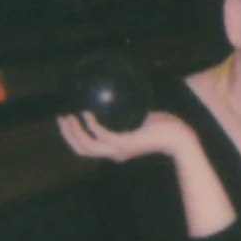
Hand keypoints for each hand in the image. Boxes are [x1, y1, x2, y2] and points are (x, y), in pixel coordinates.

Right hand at [57, 108, 194, 166]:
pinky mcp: (126, 143)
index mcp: (115, 148)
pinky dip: (91, 124)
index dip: (72, 137)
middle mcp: (114, 153)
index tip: (64, 119)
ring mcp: (119, 149)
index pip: (87, 148)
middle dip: (67, 135)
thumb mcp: (140, 114)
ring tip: (68, 113)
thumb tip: (115, 87)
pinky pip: (102, 134)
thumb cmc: (164, 123)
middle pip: (82, 149)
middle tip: (60, 115)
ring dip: (74, 131)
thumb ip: (127, 107)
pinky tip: (86, 110)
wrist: (179, 135)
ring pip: (88, 145)